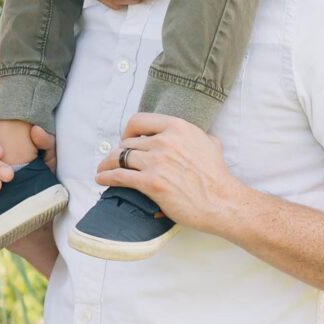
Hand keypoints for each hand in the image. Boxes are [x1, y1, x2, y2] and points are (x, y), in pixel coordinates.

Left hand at [96, 113, 240, 235]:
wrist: (222, 202)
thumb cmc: (217, 177)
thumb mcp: (210, 144)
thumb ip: (195, 136)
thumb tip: (191, 136)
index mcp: (178, 127)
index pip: (139, 121)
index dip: (128, 131)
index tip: (126, 140)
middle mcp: (165, 141)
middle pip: (127, 142)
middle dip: (119, 153)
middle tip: (117, 162)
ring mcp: (157, 162)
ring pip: (119, 158)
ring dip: (107, 164)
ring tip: (102, 170)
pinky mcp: (151, 183)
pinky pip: (119, 176)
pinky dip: (106, 177)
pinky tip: (101, 179)